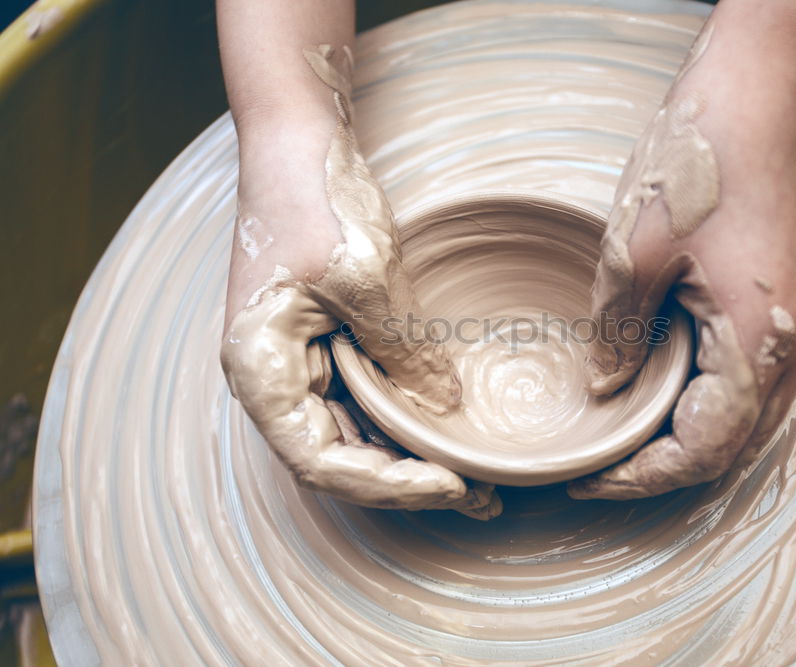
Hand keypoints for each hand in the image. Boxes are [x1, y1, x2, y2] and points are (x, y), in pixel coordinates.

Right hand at [220, 46, 500, 519]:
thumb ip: (401, 351)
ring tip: (472, 474)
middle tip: (477, 495)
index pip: (320, 461)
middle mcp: (273, 377)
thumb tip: (441, 408)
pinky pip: (362, 398)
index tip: (450, 485)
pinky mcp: (322, 342)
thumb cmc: (312, 198)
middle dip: (405, 481)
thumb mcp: (363, 279)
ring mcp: (297, 361)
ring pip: (352, 433)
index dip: (387, 484)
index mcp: (260, 370)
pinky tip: (444, 428)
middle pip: (337, 458)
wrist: (296, 139)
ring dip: (406, 456)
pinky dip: (401, 419)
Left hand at [569, 20, 795, 499]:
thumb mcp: (637, 253)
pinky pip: (750, 378)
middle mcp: (792, 345)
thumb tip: (605, 387)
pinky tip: (662, 390)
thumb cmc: (699, 161)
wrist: (756, 93)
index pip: (703, 448)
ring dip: (687, 437)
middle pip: (731, 444)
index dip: (644, 476)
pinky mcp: (787, 302)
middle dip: (665, 466)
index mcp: (759, 341)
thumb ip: (620, 332)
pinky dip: (706, 402)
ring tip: (627, 438)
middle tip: (604, 467)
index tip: (591, 479)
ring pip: (745, 417)